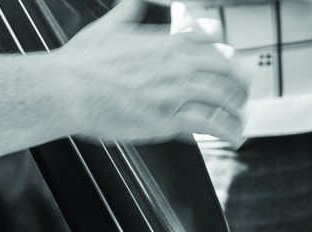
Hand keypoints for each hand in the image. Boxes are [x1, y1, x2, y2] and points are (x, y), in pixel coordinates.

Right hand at [56, 0, 248, 143]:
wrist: (69, 89)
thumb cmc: (84, 62)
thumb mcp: (110, 26)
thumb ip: (128, 12)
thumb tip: (133, 1)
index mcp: (166, 40)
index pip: (211, 40)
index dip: (225, 53)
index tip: (230, 62)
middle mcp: (177, 63)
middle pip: (225, 70)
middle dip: (238, 84)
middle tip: (242, 96)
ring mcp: (175, 92)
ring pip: (222, 98)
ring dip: (236, 110)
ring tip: (240, 121)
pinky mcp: (168, 119)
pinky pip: (209, 124)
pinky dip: (226, 131)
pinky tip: (234, 137)